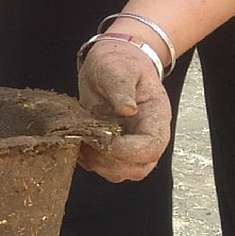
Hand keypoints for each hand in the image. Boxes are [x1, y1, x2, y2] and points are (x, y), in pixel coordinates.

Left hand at [76, 40, 171, 181]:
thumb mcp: (118, 68)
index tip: (104, 139)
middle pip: (138, 167)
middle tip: (90, 142)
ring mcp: (130, 143)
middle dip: (111, 161)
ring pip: (121, 172)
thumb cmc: (119, 63)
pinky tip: (79, 142)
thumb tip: (127, 109)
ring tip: (83, 142)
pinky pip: (104, 167)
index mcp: (156, 117)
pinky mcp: (112, 147)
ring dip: (99, 164)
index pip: (151, 147)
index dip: (127, 150)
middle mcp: (146, 135)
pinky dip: (89, 162)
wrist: (112, 63)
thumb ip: (121, 87)